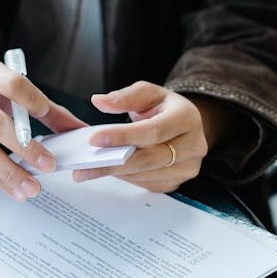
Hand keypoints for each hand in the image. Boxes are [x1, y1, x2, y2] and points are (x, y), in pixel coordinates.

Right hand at [0, 58, 86, 200]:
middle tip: (49, 165)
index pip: (10, 84)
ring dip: (10, 171)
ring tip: (33, 187)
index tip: (44, 114)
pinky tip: (15, 189)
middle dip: (24, 146)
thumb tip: (77, 129)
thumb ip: (44, 106)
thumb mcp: (6, 85)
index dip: (29, 99)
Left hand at [73, 81, 207, 192]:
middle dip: (113, 163)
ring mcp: (187, 168)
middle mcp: (193, 146)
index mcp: (187, 118)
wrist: (184, 125)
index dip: (123, 136)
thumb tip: (99, 101)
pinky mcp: (177, 182)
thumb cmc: (164, 108)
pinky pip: (146, 184)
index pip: (153, 130)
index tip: (95, 139)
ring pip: (145, 175)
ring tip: (88, 170)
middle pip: (148, 159)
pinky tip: (110, 170)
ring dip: (116, 172)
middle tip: (83, 167)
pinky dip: (126, 178)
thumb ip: (125, 97)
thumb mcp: (148, 93)